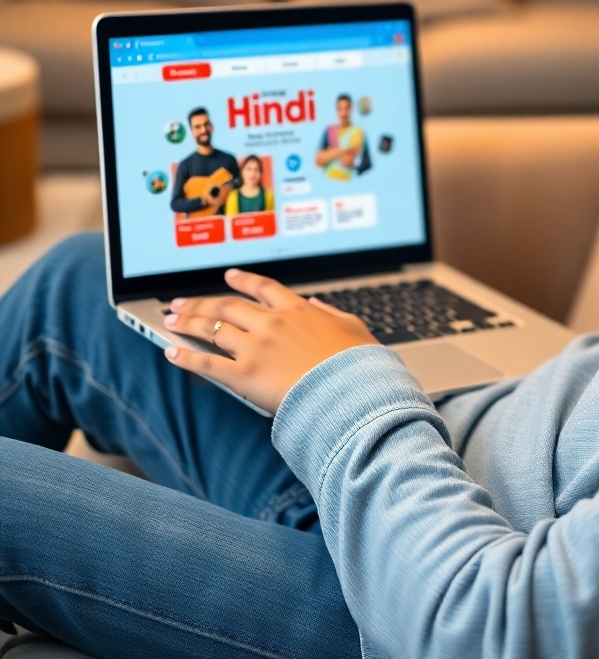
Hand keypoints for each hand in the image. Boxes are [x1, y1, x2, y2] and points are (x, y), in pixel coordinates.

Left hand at [163, 269, 377, 413]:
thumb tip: (316, 305)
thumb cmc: (358, 364)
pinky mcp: (244, 376)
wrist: (351, 392)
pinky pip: (207, 364)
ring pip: (212, 329)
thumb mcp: (353, 327)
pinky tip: (171, 352)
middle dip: (201, 303)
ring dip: (188, 323)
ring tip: (171, 320)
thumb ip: (331, 313)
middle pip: (227, 306)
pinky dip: (186, 357)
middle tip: (182, 302)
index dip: (242, 280)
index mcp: (297, 310)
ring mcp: (256, 348)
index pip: (263, 287)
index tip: (229, 276)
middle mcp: (271, 323)